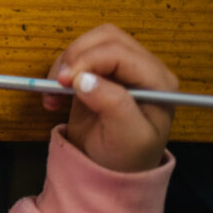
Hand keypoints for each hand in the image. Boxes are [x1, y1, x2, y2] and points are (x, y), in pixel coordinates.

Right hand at [45, 24, 176, 171]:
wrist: (110, 174)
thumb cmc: (126, 159)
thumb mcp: (127, 136)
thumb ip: (112, 104)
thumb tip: (83, 79)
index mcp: (158, 82)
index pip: (120, 52)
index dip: (88, 60)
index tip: (64, 81)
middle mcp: (142, 70)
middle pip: (106, 38)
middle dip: (76, 55)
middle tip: (58, 83)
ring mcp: (121, 70)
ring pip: (89, 43)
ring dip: (66, 63)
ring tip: (54, 93)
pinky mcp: (99, 75)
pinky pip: (77, 58)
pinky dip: (60, 71)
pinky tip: (54, 95)